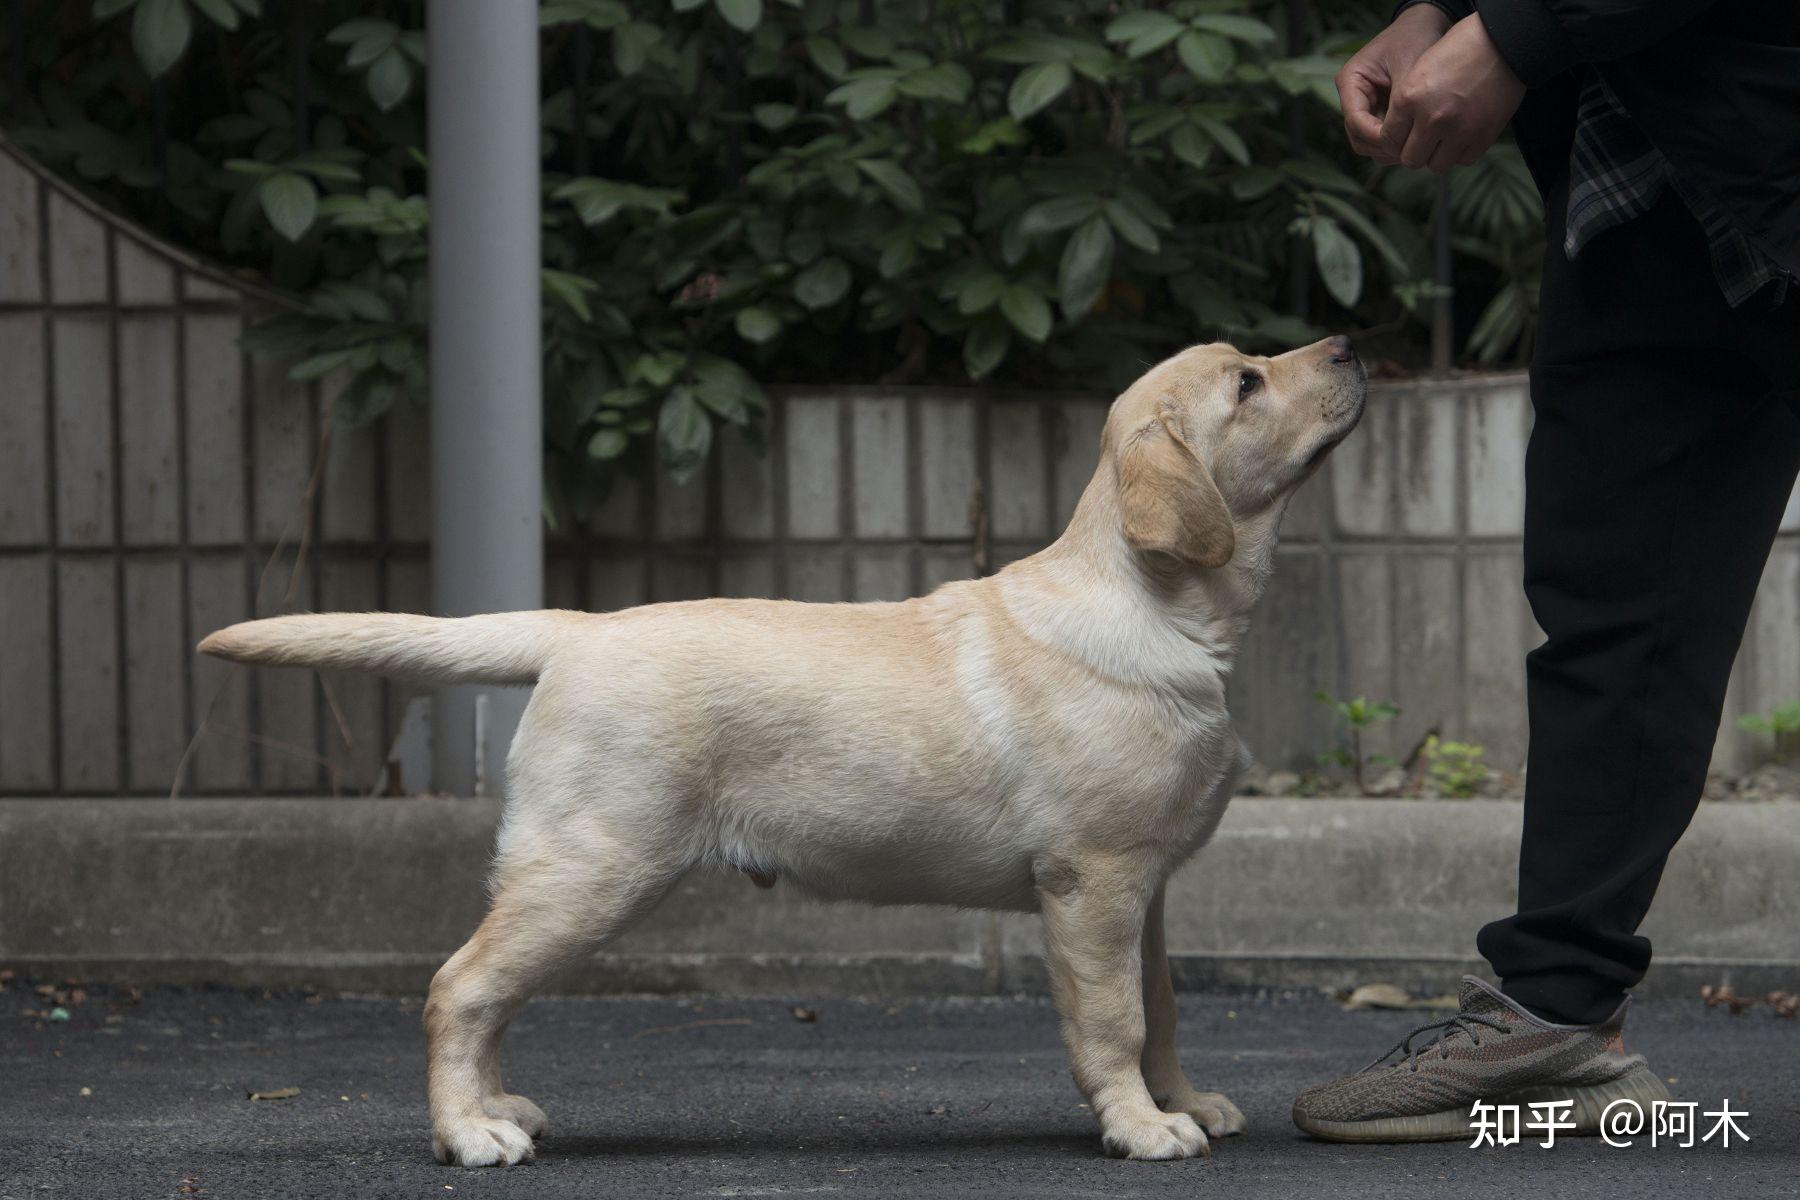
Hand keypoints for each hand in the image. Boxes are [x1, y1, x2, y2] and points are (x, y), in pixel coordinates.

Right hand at [1335, 4, 1449, 161]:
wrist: (1424, 25)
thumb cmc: (1414, 38)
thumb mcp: (1409, 69)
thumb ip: (1401, 104)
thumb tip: (1398, 138)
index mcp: (1350, 81)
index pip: (1356, 120)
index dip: (1377, 135)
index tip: (1403, 140)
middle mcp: (1352, 96)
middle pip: (1358, 137)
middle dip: (1382, 145)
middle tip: (1411, 149)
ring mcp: (1364, 105)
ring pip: (1369, 141)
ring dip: (1389, 147)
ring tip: (1416, 144)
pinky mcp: (1377, 111)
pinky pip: (1382, 135)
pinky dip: (1396, 140)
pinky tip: (1416, 138)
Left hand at [1379, 14, 1526, 172]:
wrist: (1503, 41)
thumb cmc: (1458, 50)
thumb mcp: (1420, 71)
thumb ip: (1406, 105)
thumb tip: (1398, 138)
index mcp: (1409, 99)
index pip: (1389, 141)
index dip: (1394, 141)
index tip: (1403, 137)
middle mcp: (1432, 119)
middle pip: (1411, 160)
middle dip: (1415, 152)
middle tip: (1424, 140)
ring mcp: (1459, 131)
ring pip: (1436, 166)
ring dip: (1438, 155)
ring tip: (1444, 137)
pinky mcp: (1483, 136)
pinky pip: (1463, 160)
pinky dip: (1461, 152)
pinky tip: (1463, 135)